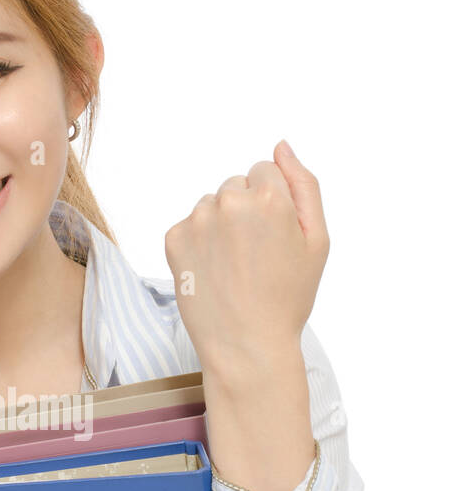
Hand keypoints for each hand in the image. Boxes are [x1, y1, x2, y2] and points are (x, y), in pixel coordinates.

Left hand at [164, 141, 329, 376]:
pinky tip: (213, 271)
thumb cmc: (287, 296)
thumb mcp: (317, 240)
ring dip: (221, 225)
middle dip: (246, 210)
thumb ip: (304, 184)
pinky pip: (190, 225)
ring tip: (234, 266)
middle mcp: (230, 201)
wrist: (246, 345)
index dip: (273, 203)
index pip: (266, 170)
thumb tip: (281, 146)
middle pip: (237, 185)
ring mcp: (198, 220)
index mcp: (270, 197)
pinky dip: (200, 243)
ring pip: (212, 204)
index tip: (275, 236)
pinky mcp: (174, 239)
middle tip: (255, 256)